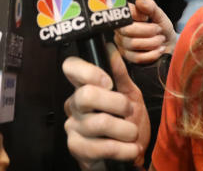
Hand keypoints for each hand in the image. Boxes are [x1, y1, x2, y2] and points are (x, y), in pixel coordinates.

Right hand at [63, 45, 149, 167]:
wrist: (129, 154)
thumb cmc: (127, 122)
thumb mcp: (130, 94)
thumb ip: (120, 73)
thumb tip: (110, 48)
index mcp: (84, 86)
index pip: (70, 66)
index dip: (88, 71)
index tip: (109, 83)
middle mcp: (74, 104)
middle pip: (86, 95)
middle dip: (117, 103)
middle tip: (128, 111)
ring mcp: (73, 126)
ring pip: (99, 123)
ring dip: (126, 130)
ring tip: (132, 134)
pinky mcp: (76, 148)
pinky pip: (100, 147)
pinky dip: (123, 149)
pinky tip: (129, 149)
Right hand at [114, 0, 177, 64]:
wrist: (168, 45)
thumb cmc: (161, 28)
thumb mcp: (159, 15)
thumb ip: (150, 7)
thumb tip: (139, 2)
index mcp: (127, 16)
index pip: (124, 13)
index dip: (138, 15)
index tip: (147, 17)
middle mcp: (121, 29)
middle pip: (127, 30)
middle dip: (148, 31)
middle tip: (158, 30)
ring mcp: (122, 44)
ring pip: (133, 44)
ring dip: (152, 42)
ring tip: (160, 40)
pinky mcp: (127, 58)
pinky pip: (137, 57)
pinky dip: (152, 54)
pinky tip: (158, 50)